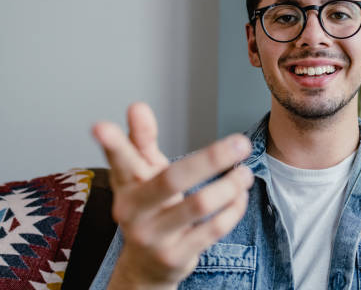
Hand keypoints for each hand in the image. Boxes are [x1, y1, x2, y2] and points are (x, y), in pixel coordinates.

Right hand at [92, 102, 253, 289]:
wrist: (145, 267)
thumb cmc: (149, 209)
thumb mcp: (143, 174)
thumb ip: (142, 140)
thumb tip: (137, 106)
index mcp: (126, 186)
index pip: (120, 161)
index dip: (112, 144)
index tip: (101, 126)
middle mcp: (134, 212)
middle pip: (172, 179)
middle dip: (211, 159)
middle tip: (241, 143)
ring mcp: (154, 237)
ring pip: (199, 205)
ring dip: (230, 186)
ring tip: (245, 173)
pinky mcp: (176, 257)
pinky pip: (213, 229)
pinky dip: (232, 209)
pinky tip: (239, 197)